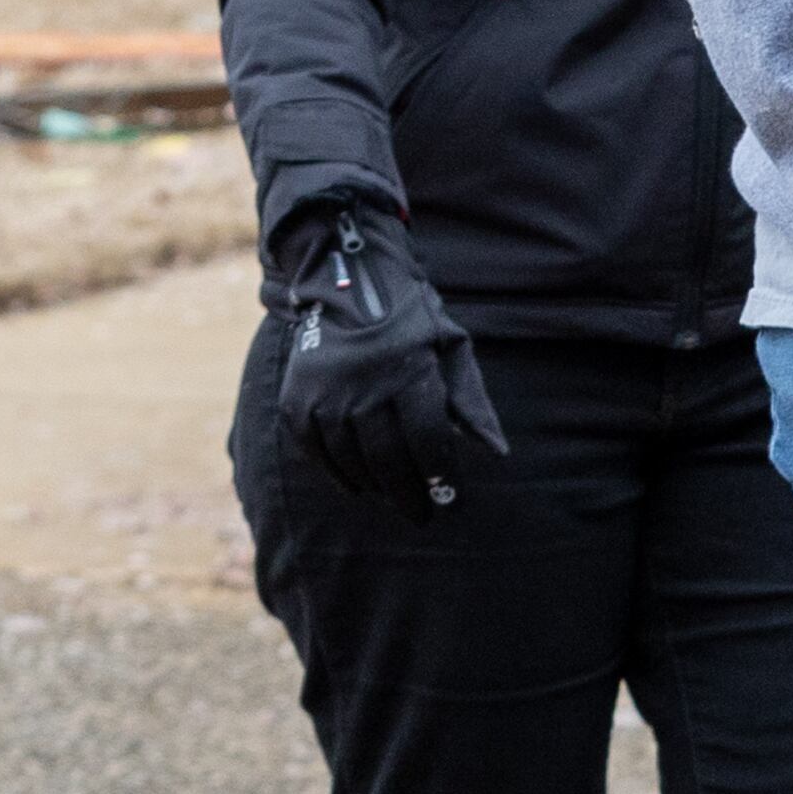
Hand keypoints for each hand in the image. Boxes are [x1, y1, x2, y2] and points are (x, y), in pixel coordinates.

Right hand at [269, 205, 506, 519]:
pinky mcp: (296, 396)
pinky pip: (314, 450)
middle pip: (388, 457)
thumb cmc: (411, 320)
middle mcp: (364, 381)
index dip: (440, 475)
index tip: (451, 500)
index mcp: (410, 367)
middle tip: (422, 515)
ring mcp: (325, 390)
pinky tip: (357, 485)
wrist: (348, 278)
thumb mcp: (451, 347)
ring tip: (393, 498)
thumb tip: (496, 452)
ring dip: (375, 487)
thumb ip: (471, 401)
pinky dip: (336, 473)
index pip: (427, 438)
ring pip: (351, 459)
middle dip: (409, 494)